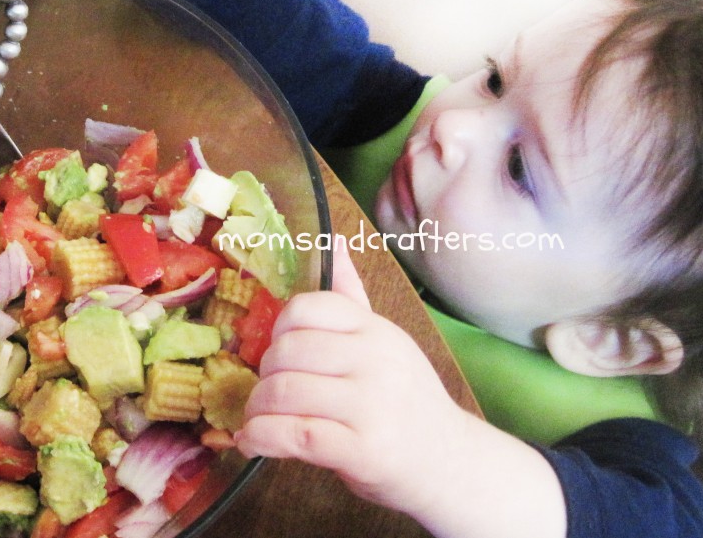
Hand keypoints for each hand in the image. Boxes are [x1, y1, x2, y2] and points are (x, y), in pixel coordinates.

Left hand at [237, 240, 568, 537]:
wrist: (448, 463)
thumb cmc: (408, 402)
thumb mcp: (387, 342)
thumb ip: (352, 297)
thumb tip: (332, 240)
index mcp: (376, 330)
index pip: (308, 307)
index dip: (279, 328)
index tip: (277, 350)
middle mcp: (375, 360)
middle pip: (288, 350)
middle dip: (263, 373)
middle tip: (266, 391)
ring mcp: (371, 405)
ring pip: (285, 392)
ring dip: (256, 409)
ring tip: (257, 419)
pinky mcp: (363, 449)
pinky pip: (294, 435)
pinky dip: (261, 438)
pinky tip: (254, 442)